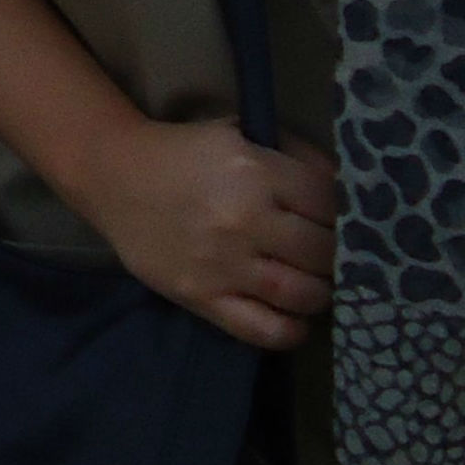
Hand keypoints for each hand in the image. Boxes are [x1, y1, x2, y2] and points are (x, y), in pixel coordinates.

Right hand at [74, 118, 338, 352]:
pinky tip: (296, 320)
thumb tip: (347, 186)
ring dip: (321, 292)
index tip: (346, 220)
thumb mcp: (243, 133)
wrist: (118, 178)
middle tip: (335, 255)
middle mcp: (245, 220)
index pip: (328, 203)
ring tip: (318, 284)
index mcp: (257, 171)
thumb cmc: (187, 153)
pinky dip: (290, 331)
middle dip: (336, 254)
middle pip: (321, 250)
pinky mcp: (203, 298)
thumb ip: (295, 155)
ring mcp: (224, 265)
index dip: (346, 213)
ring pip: (300, 293)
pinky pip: (261, 329)